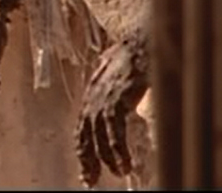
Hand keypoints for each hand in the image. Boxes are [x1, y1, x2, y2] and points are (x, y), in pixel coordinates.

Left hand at [75, 33, 149, 187]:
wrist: (140, 43)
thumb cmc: (132, 51)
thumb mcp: (113, 64)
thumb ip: (108, 75)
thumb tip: (107, 71)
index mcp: (91, 94)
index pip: (81, 128)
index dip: (83, 150)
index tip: (86, 168)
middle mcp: (92, 99)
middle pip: (85, 138)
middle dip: (88, 162)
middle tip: (90, 181)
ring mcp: (102, 102)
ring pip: (100, 141)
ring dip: (108, 160)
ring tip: (119, 172)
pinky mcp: (116, 104)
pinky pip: (115, 136)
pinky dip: (119, 153)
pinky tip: (126, 164)